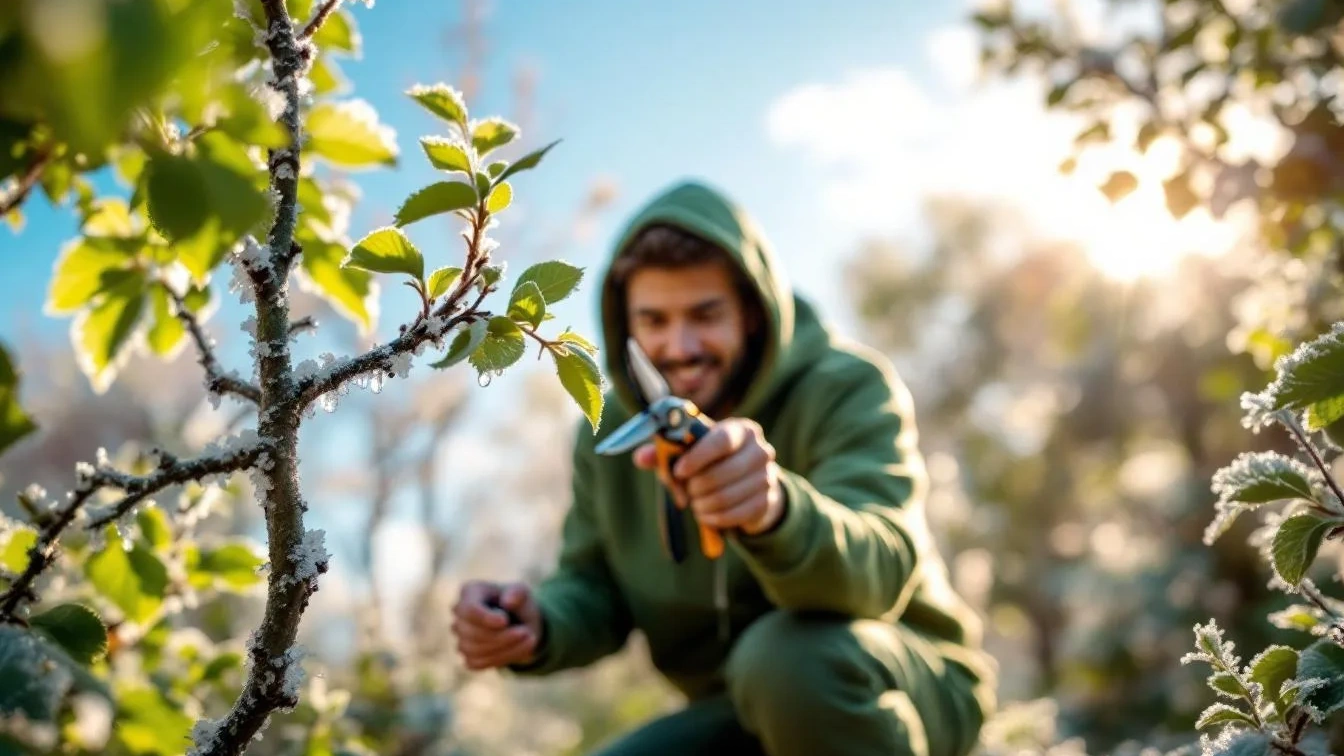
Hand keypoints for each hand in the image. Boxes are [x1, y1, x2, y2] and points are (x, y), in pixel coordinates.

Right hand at [451, 580, 543, 670]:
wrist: (523, 623)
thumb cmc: (519, 603)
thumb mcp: (523, 592)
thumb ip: (518, 592)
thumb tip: (508, 602)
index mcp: (469, 592)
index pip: (469, 609)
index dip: (486, 618)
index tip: (505, 621)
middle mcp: (459, 614)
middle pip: (472, 633)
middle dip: (501, 636)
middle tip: (526, 632)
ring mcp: (461, 636)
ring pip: (475, 650)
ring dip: (504, 648)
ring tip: (528, 639)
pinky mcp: (467, 656)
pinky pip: (478, 663)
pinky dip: (501, 658)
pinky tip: (519, 649)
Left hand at [634, 418, 783, 535]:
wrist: (749, 482)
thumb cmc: (714, 461)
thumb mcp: (692, 452)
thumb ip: (665, 452)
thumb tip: (640, 458)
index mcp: (742, 430)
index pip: (721, 441)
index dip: (697, 457)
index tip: (678, 471)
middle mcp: (760, 450)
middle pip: (723, 472)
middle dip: (697, 486)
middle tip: (685, 491)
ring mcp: (767, 477)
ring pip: (727, 496)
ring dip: (703, 504)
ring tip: (695, 502)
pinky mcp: (767, 501)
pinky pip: (735, 514)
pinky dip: (715, 517)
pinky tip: (706, 514)